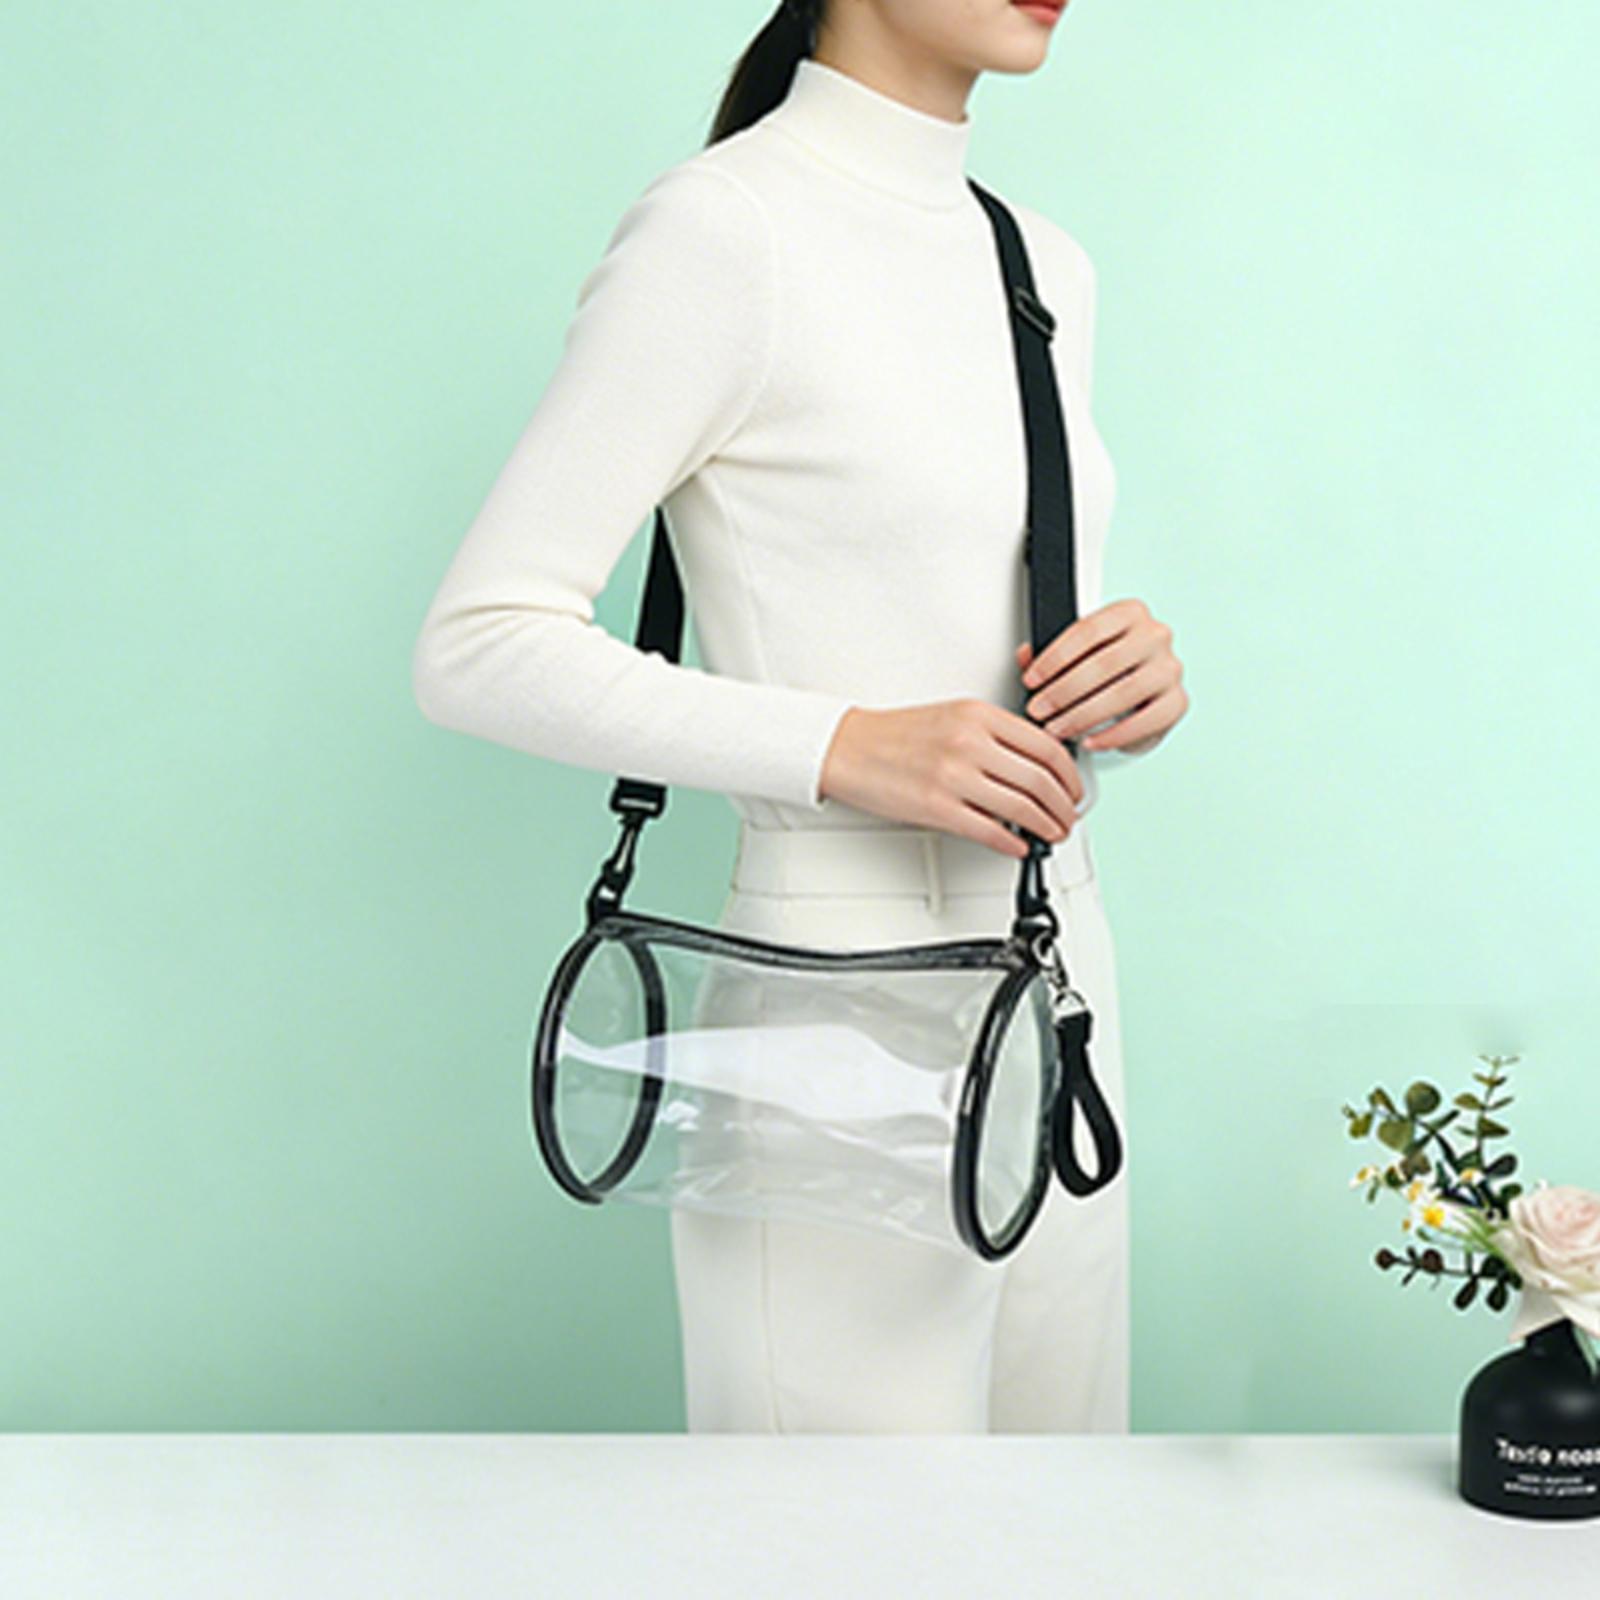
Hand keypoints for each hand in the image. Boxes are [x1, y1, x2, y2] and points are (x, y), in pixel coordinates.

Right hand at [818, 699, 1084, 858]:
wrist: (848, 748)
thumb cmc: (896, 735)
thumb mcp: (954, 716)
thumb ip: (996, 735)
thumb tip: (1035, 766)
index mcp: (979, 715)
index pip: (1046, 746)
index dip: (1071, 775)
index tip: (1074, 789)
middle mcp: (970, 743)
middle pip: (1041, 780)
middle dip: (1064, 807)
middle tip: (1068, 817)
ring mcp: (954, 777)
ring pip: (1023, 808)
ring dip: (1046, 827)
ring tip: (1051, 833)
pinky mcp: (938, 809)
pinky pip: (991, 832)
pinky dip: (1013, 843)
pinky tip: (1018, 845)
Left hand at [1015, 597, 1186, 755]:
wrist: (1143, 698)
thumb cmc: (1109, 672)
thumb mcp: (1080, 655)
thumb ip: (1053, 654)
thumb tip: (1025, 656)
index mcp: (1130, 613)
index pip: (1088, 631)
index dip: (1054, 658)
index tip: (1031, 680)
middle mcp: (1155, 635)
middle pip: (1104, 663)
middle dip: (1063, 691)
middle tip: (1038, 709)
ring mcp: (1170, 669)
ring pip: (1123, 693)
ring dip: (1082, 715)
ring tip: (1056, 728)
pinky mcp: (1178, 702)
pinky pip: (1144, 722)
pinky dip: (1112, 735)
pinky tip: (1088, 741)